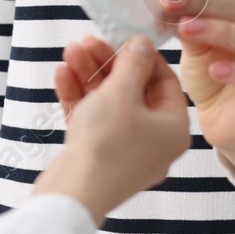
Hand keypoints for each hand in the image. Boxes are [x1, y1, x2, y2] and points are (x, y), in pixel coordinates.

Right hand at [34, 34, 189, 224]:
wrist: (74, 194)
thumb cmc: (106, 144)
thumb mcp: (121, 93)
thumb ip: (132, 64)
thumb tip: (142, 45)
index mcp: (172, 128)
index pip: (165, 82)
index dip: (144, 57)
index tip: (123, 39)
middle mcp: (153, 141)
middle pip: (133, 90)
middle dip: (107, 64)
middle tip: (87, 42)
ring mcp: (125, 151)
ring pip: (109, 103)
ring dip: (89, 75)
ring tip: (70, 52)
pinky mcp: (99, 156)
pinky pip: (93, 120)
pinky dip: (79, 97)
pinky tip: (62, 75)